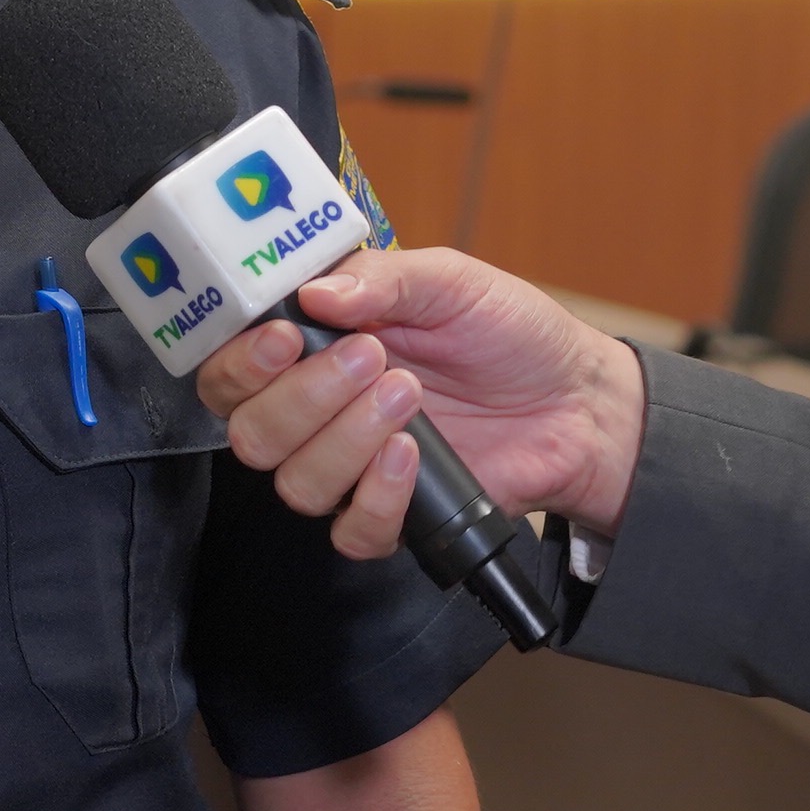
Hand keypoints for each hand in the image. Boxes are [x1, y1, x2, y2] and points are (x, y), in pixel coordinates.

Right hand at [197, 248, 648, 556]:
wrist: (576, 398)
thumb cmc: (509, 331)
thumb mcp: (451, 280)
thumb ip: (383, 278)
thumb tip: (315, 291)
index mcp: (316, 347)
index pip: (232, 369)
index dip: (239, 361)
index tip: (283, 336)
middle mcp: (320, 411)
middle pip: (250, 431)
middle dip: (302, 396)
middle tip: (369, 358)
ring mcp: (352, 467)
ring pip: (294, 483)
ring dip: (344, 438)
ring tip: (408, 395)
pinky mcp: (391, 515)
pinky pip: (350, 532)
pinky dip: (375, 496)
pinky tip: (411, 456)